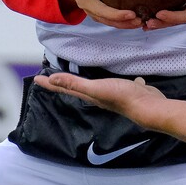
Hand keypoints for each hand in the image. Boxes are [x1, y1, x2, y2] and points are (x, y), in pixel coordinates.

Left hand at [34, 72, 164, 122]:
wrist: (149, 107)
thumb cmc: (122, 97)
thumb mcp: (97, 88)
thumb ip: (75, 83)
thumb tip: (52, 79)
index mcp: (89, 96)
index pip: (65, 89)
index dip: (51, 84)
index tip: (37, 80)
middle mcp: (98, 96)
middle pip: (76, 89)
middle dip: (64, 84)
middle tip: (52, 79)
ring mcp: (113, 94)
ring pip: (94, 88)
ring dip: (83, 83)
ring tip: (78, 78)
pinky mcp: (126, 90)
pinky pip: (117, 84)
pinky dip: (115, 81)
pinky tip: (119, 78)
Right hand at [57, 0, 140, 28]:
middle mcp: (82, 0)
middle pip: (97, 11)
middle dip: (114, 15)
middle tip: (131, 14)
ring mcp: (90, 10)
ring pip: (106, 21)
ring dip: (122, 24)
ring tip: (141, 21)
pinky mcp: (98, 15)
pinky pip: (111, 22)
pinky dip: (125, 24)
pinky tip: (142, 21)